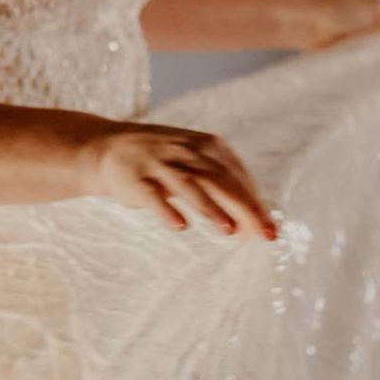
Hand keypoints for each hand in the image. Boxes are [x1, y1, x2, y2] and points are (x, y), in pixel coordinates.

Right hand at [79, 121, 278, 241]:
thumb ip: (224, 188)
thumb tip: (253, 223)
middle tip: (264, 234)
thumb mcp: (196, 164)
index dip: (256, 203)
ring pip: (190, 186)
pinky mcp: (136, 179)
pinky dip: (167, 209)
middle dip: (245, 208)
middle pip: (221, 181)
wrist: (109, 148)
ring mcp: (160, 164)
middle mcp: (186, 152)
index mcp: (207, 146)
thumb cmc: (164, 163)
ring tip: (228, 229)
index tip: (271, 230)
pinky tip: (180, 225)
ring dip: (210, 208)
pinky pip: (153, 196)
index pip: (238, 176)